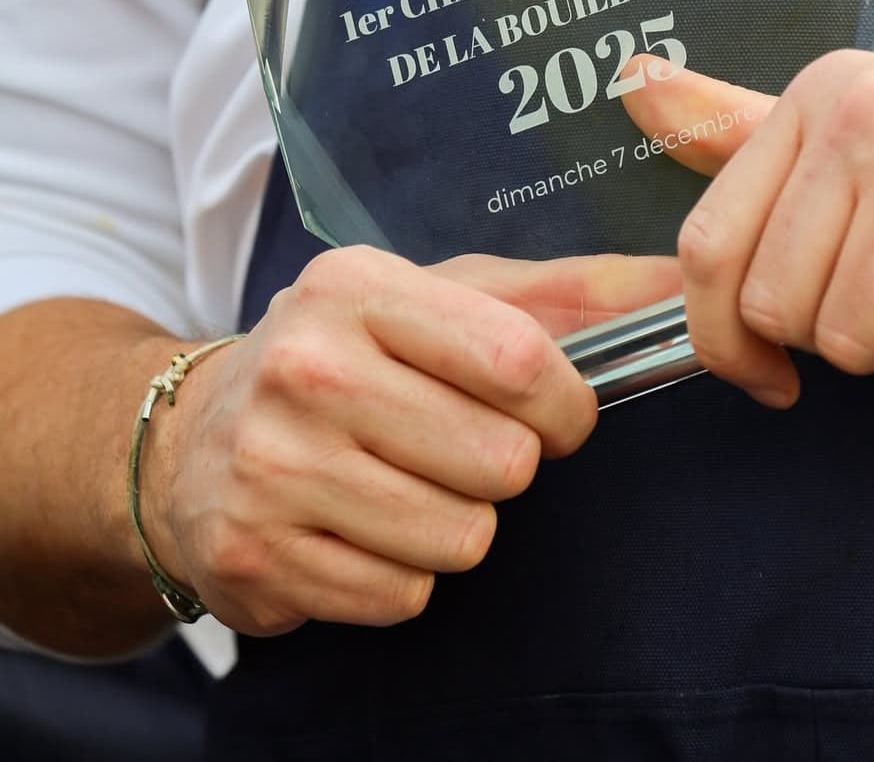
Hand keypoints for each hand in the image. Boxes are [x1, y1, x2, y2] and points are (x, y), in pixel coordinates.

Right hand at [143, 248, 678, 634]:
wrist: (188, 442)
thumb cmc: (349, 357)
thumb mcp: (443, 298)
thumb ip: (566, 292)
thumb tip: (678, 284)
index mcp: (357, 286)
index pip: (517, 358)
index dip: (565, 404)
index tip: (557, 415)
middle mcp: (305, 366)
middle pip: (500, 462)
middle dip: (506, 467)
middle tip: (463, 449)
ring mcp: (271, 464)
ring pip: (461, 538)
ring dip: (458, 523)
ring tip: (408, 484)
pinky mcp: (254, 554)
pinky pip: (403, 595)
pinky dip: (404, 574)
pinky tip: (362, 528)